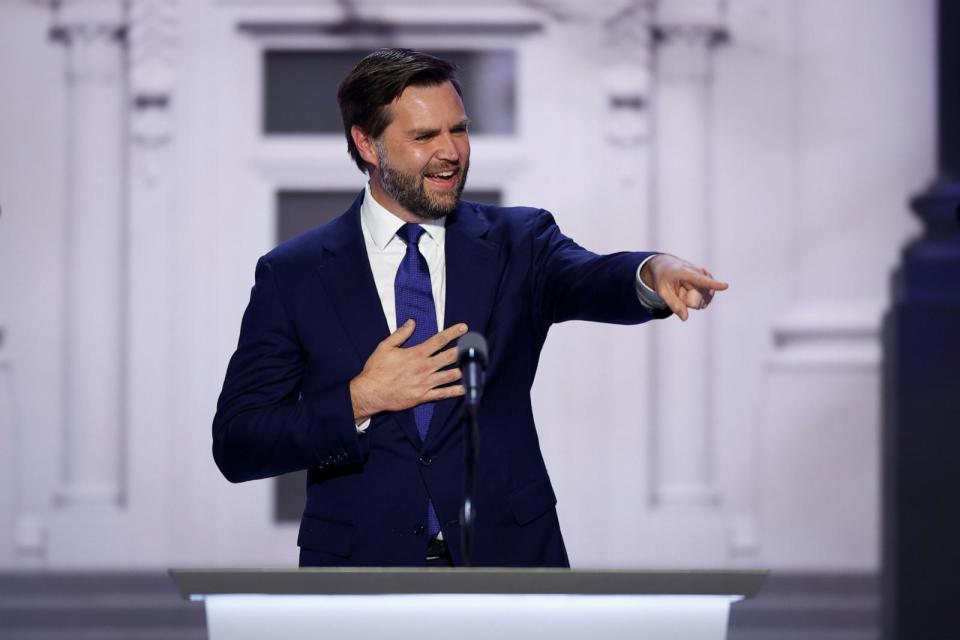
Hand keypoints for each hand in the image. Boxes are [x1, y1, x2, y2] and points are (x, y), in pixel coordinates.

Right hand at [349, 320, 467, 421]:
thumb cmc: (376, 369)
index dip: (453, 333)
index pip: (439, 340)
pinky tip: (466, 388)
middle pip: (449, 357)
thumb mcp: (385, 347)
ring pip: (450, 375)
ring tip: (473, 365)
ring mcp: (425, 383)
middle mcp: (424, 368)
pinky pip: (443, 394)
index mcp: (416, 354)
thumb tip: (412, 322)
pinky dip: (456, 391)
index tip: (464, 327)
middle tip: (474, 345)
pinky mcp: (423, 397)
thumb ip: (400, 334)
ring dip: (463, 369)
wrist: (370, 392)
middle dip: (463, 350)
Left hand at [640, 254, 728, 321]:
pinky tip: (691, 291)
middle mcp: (699, 271)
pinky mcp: (709, 280)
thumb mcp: (661, 291)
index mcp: (686, 272)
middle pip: (699, 298)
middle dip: (688, 301)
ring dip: (693, 299)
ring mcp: (706, 275)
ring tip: (683, 289)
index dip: (714, 284)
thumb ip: (673, 304)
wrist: (666, 264)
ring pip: (704, 299)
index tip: (726, 286)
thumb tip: (685, 318)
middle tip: (678, 290)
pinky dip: (697, 298)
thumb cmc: (663, 277)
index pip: (701, 281)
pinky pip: (706, 297)